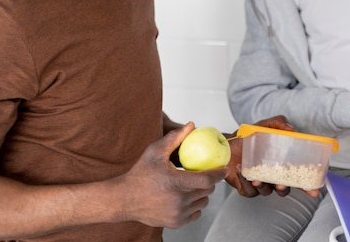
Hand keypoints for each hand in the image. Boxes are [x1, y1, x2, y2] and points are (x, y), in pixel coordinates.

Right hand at [110, 122, 227, 228]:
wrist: (125, 199)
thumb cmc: (140, 174)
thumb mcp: (155, 152)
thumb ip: (175, 138)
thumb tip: (191, 126)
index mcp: (175, 182)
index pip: (206, 179)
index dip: (219, 174)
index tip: (224, 168)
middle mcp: (178, 200)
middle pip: (207, 191)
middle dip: (209, 181)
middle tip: (203, 174)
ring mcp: (177, 213)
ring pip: (202, 202)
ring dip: (202, 193)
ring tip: (192, 185)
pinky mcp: (176, 223)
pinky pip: (196, 213)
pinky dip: (195, 205)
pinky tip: (186, 197)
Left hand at [224, 115, 317, 197]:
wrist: (225, 144)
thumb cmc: (246, 137)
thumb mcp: (263, 126)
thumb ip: (277, 123)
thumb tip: (291, 128)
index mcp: (279, 165)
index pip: (297, 177)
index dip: (306, 185)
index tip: (312, 190)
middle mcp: (271, 176)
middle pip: (284, 189)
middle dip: (284, 188)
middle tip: (280, 184)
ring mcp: (259, 183)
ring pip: (267, 192)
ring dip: (263, 186)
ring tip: (256, 178)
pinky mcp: (246, 188)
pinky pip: (250, 191)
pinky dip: (245, 182)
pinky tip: (241, 171)